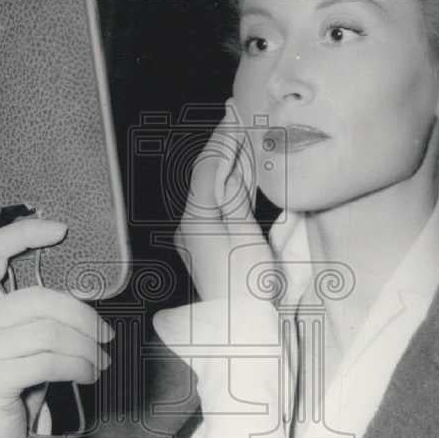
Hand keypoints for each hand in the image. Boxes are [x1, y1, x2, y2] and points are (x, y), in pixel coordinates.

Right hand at [0, 219, 112, 437]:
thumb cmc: (15, 380)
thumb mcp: (25, 337)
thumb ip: (41, 311)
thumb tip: (87, 297)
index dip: (24, 233)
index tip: (61, 230)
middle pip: (39, 298)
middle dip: (83, 317)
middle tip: (107, 336)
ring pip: (48, 331)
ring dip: (86, 347)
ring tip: (101, 360)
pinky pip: (48, 360)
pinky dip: (78, 366)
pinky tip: (89, 373)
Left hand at [174, 99, 273, 302]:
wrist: (241, 325)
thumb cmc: (246, 286)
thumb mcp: (244, 237)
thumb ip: (233, 200)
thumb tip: (228, 172)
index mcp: (197, 220)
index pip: (209, 168)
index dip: (223, 139)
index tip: (234, 113)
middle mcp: (193, 224)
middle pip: (210, 174)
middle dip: (224, 143)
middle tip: (236, 112)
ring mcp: (202, 233)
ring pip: (217, 187)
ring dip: (229, 159)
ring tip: (240, 130)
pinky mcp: (214, 242)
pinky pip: (222, 204)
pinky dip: (232, 182)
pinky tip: (241, 167)